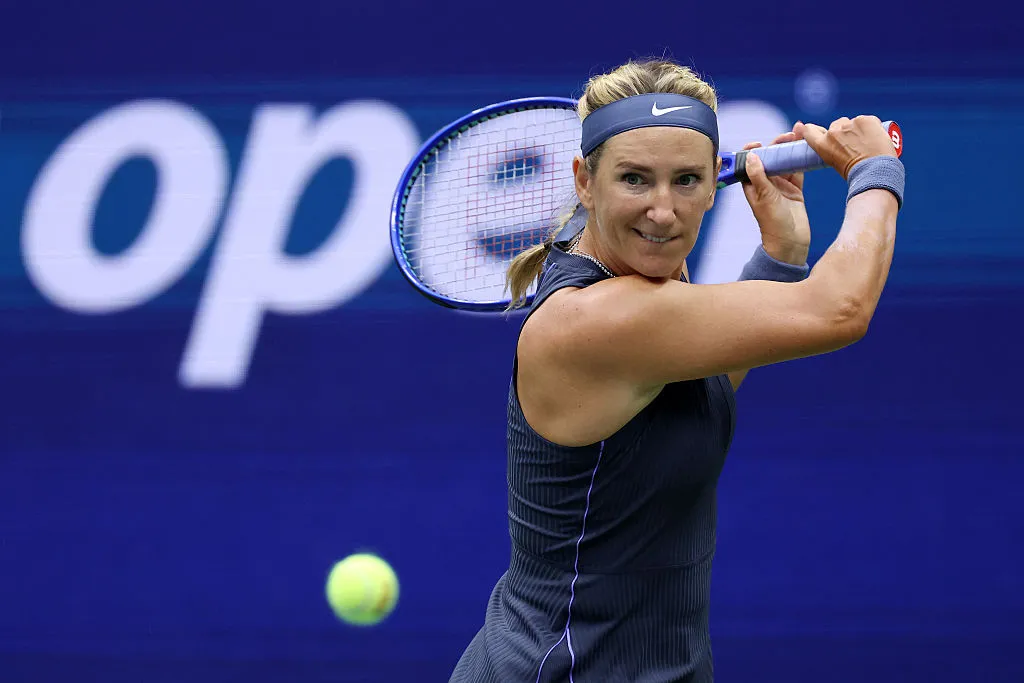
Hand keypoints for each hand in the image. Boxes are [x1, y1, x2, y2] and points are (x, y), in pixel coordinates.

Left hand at [740, 127, 810, 265]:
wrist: (791, 242)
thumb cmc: (773, 223)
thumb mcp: (764, 198)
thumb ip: (759, 176)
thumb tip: (751, 155)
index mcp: (752, 185)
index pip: (749, 163)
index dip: (751, 151)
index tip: (757, 143)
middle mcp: (766, 183)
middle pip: (770, 158)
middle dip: (777, 145)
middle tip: (787, 135)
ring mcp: (781, 185)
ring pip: (785, 161)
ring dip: (790, 149)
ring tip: (799, 135)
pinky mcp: (795, 188)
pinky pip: (798, 169)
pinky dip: (802, 159)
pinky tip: (807, 147)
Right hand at [796, 115, 897, 179]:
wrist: (875, 172)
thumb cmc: (856, 173)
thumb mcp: (835, 163)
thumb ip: (832, 148)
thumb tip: (838, 142)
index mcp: (822, 145)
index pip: (809, 130)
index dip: (810, 129)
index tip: (812, 129)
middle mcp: (833, 132)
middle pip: (836, 125)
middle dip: (843, 132)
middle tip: (854, 144)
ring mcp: (849, 124)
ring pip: (852, 122)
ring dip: (858, 129)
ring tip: (867, 144)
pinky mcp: (865, 120)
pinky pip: (868, 120)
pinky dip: (871, 127)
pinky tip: (875, 138)